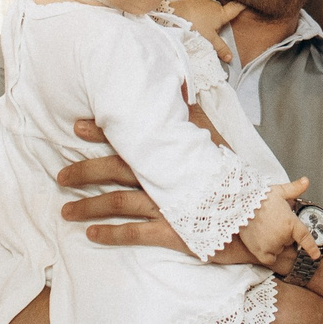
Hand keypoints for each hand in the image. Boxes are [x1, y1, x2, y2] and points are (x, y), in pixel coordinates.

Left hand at [55, 134, 256, 264]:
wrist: (261, 221)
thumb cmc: (238, 181)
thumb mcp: (219, 143)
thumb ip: (196, 118)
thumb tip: (181, 88)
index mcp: (174, 154)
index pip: (133, 137)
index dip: (104, 132)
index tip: (78, 126)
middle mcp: (166, 176)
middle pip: (115, 169)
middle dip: (84, 170)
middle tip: (60, 172)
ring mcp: (167, 206)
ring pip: (117, 202)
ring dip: (88, 206)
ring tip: (66, 211)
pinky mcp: (172, 233)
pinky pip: (133, 233)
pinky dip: (110, 234)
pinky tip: (91, 235)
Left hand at [166, 0, 244, 62]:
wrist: (175, 14)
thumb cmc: (195, 26)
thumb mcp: (209, 40)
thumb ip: (220, 48)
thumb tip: (231, 58)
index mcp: (220, 13)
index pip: (235, 8)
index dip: (241, 6)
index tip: (246, 3)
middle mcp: (213, 4)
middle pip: (220, 9)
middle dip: (218, 16)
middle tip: (214, 27)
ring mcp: (202, 0)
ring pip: (208, 6)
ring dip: (206, 13)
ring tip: (199, 23)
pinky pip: (196, 4)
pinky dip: (195, 9)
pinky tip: (190, 17)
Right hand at [234, 181, 313, 270]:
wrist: (240, 204)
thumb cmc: (259, 197)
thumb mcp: (279, 191)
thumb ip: (294, 188)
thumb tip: (306, 181)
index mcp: (290, 223)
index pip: (304, 237)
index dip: (312, 248)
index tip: (316, 255)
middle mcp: (282, 236)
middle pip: (289, 241)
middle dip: (284, 234)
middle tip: (273, 223)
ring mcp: (271, 245)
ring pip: (279, 249)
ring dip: (275, 243)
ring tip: (265, 230)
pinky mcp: (259, 251)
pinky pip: (269, 259)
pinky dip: (268, 254)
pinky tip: (264, 244)